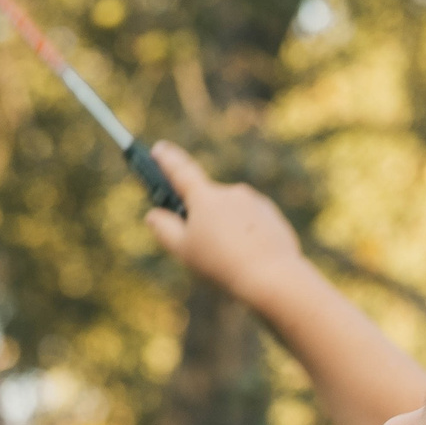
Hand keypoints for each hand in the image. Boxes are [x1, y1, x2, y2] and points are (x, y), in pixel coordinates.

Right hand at [143, 143, 307, 308]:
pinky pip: (251, 222)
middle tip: (203, 248)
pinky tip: (248, 257)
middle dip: (203, 219)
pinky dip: (246, 236)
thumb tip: (154, 215)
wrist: (272, 275)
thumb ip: (164, 230)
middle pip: (208, 202)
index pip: (180, 171)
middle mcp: (230, 191)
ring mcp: (254, 201)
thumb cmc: (221, 264)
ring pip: (231, 214)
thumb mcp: (184, 250)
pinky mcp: (271, 215)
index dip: (167, 160)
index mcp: (205, 197)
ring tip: (230, 259)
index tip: (159, 149)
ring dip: (226, 229)